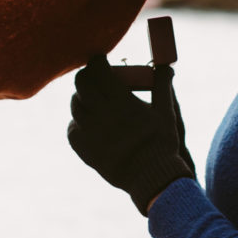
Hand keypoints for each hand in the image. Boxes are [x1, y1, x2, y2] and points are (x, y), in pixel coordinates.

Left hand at [67, 57, 196, 215]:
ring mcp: (91, 133)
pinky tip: (86, 122)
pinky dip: (76, 123)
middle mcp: (102, 115)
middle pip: (81, 85)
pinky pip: (72, 130)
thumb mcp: (166, 112)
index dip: (97, 62)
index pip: (98, 71)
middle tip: (92, 77)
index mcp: (121, 101)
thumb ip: (162, 85)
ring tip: (89, 99)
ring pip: (75, 107)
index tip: (100, 60)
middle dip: (85, 76)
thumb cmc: (161, 143)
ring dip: (80, 98)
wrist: (152, 177)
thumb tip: (165, 65)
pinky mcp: (85, 150)